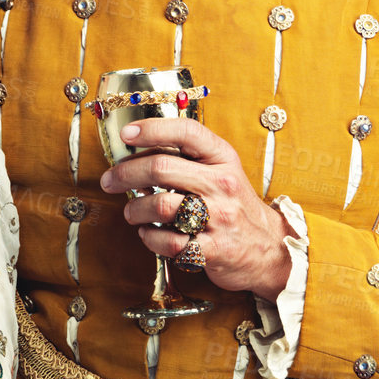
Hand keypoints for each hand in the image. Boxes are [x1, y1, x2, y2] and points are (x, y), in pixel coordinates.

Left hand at [100, 117, 291, 298]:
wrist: (269, 248)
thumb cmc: (233, 206)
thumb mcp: (221, 172)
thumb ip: (188, 158)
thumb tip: (136, 150)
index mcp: (223, 159)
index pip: (186, 132)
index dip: (152, 129)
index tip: (127, 135)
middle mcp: (222, 184)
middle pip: (161, 168)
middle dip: (125, 173)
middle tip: (109, 181)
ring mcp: (219, 218)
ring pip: (160, 205)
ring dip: (135, 209)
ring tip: (132, 213)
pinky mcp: (213, 249)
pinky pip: (168, 241)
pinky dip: (149, 238)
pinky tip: (149, 234)